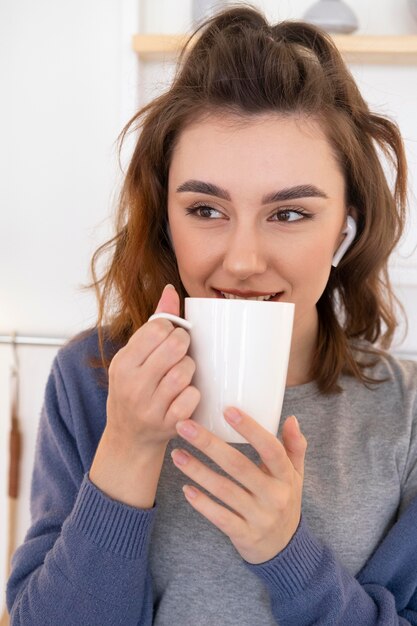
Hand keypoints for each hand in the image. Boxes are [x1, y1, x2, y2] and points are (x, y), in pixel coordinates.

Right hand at [105, 284, 200, 448]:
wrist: (128, 438)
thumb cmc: (134, 390)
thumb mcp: (134, 357)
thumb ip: (154, 323)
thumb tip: (170, 291)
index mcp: (123, 362)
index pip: (157, 328)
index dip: (171, 329)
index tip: (170, 337)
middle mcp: (132, 384)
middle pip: (174, 347)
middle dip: (184, 345)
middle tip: (181, 352)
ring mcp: (148, 407)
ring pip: (184, 372)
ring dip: (189, 370)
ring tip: (182, 373)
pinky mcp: (166, 425)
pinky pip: (191, 399)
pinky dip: (193, 395)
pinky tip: (184, 395)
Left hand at [171, 409, 306, 563]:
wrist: (285, 549)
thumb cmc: (285, 500)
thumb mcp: (295, 474)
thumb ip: (294, 446)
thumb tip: (291, 418)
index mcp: (286, 476)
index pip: (270, 449)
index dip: (250, 429)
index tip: (227, 410)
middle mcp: (274, 496)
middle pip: (239, 466)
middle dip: (208, 443)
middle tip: (184, 426)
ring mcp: (259, 517)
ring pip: (224, 490)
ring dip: (197, 470)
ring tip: (176, 454)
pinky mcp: (244, 535)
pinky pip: (220, 517)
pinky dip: (202, 503)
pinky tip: (185, 488)